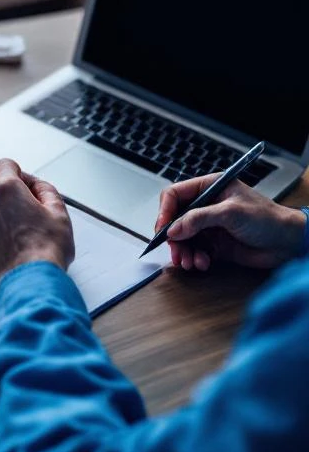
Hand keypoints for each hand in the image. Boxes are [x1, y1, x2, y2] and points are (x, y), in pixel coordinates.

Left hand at [0, 159, 75, 285]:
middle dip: (10, 196)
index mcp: (5, 189)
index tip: (27, 188)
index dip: (20, 175)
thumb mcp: (59, 211)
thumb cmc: (46, 249)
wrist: (30, 280)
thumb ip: (46, 190)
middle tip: (29, 214)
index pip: (6, 164)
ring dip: (0, 215)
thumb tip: (36, 187)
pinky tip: (9, 245)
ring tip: (20, 233)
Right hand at [157, 176, 305, 270]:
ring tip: (188, 262)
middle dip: (173, 237)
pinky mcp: (215, 244)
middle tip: (175, 251)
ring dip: (183, 251)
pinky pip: (195, 251)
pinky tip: (202, 263)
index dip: (165, 211)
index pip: (175, 195)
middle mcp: (206, 205)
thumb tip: (173, 229)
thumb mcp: (230, 213)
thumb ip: (198, 218)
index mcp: (209, 188)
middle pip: (175, 219)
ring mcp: (209, 225)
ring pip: (183, 238)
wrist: (289, 243)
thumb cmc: (267, 219)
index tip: (163, 228)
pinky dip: (195, 258)